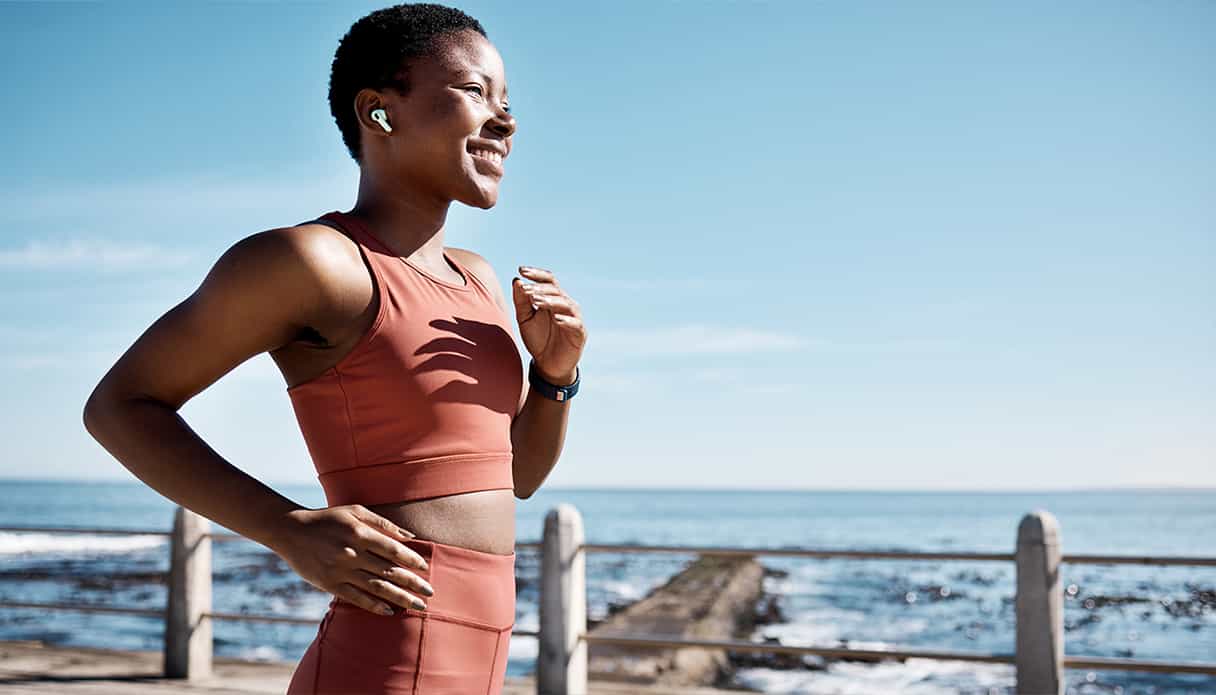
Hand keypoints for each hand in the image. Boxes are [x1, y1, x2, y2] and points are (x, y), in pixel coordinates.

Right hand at [269, 505, 434, 615]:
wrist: (291, 532)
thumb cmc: (328, 519)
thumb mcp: (355, 511)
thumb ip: (383, 524)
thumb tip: (410, 536)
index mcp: (360, 533)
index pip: (393, 550)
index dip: (412, 560)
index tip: (426, 568)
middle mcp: (352, 553)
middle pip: (388, 571)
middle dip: (412, 584)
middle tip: (430, 593)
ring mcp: (340, 571)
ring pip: (376, 587)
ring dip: (400, 598)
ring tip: (417, 606)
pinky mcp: (330, 584)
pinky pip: (356, 597)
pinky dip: (374, 605)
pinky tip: (389, 611)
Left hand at [512, 266, 586, 383]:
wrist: (548, 365)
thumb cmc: (538, 339)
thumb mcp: (525, 320)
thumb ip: (521, 302)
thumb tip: (516, 280)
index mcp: (553, 299)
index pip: (548, 280)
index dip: (536, 274)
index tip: (521, 270)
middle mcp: (565, 305)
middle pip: (555, 290)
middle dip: (540, 289)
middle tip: (525, 290)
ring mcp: (574, 318)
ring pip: (565, 304)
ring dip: (550, 301)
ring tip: (536, 301)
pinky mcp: (580, 333)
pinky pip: (575, 323)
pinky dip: (566, 320)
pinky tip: (556, 318)